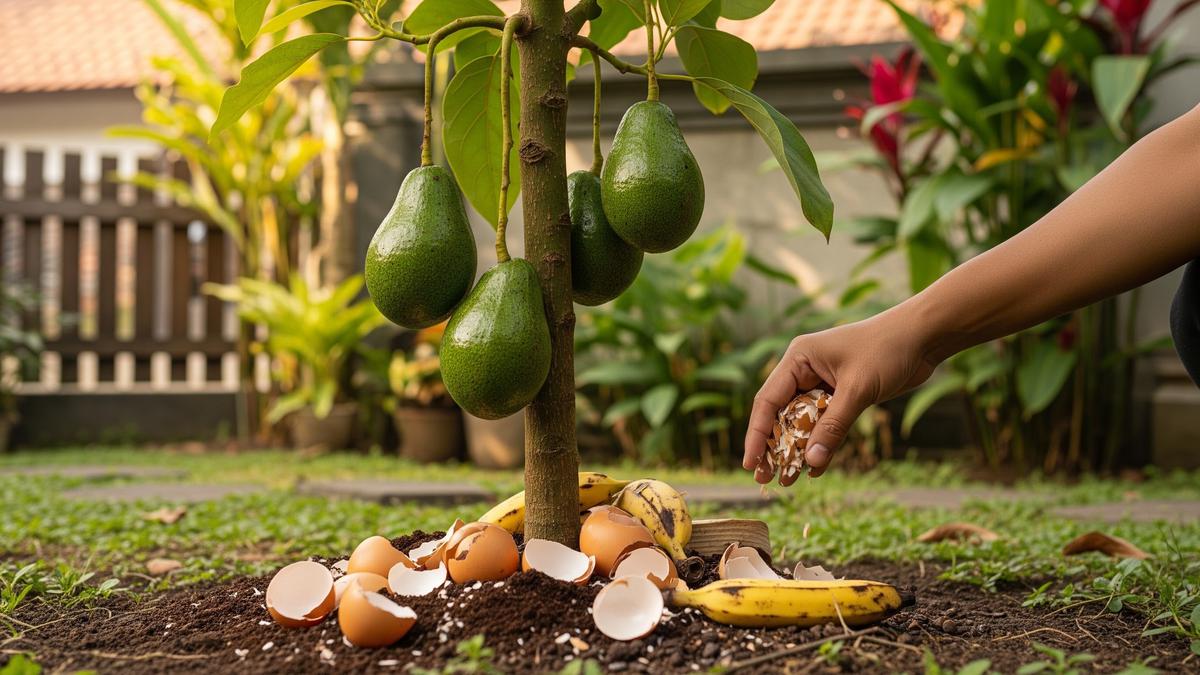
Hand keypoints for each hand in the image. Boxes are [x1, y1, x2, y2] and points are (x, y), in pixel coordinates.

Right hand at [743, 310, 938, 482]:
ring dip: (796, 450)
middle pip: (780, 414)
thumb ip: (833, 426)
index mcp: (798, 359)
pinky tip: (815, 469)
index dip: (757, 434)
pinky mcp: (841, 394)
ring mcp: (823, 383)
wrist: (924, 337)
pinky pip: (824, 424)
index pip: (767, 401)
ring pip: (801, 422)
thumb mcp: (857, 390)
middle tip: (765, 478)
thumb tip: (810, 462)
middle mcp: (805, 370)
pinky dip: (821, 444)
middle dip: (774, 447)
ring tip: (787, 480)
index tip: (750, 462)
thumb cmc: (887, 350)